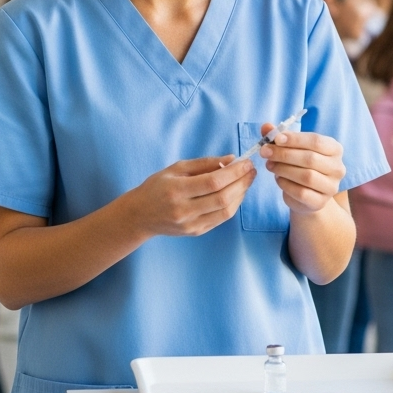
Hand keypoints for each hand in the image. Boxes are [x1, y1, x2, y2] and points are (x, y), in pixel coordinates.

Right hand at [123, 156, 256, 237]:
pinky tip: (236, 193)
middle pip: (222, 198)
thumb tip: (231, 159)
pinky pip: (221, 219)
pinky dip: (233, 205)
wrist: (140, 215)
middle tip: (251, 171)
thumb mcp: (176, 168)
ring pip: (225, 211)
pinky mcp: (196, 232)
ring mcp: (191, 224)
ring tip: (246, 181)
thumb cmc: (157, 187)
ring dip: (241, 194)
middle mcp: (184, 210)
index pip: (212, 182)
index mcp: (176, 190)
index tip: (246, 163)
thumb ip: (204, 163)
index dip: (233, 173)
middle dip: (242, 183)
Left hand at [259, 125, 345, 214]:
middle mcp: (337, 168)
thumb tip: (266, 127)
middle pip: (310, 158)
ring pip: (307, 176)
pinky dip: (286, 184)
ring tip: (269, 165)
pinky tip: (278, 179)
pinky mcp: (320, 202)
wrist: (306, 194)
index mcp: (334, 149)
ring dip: (283, 169)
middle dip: (284, 154)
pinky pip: (301, 192)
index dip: (295, 139)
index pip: (316, 141)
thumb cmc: (299, 165)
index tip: (276, 139)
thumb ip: (279, 137)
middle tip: (265, 152)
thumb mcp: (291, 148)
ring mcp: (331, 187)